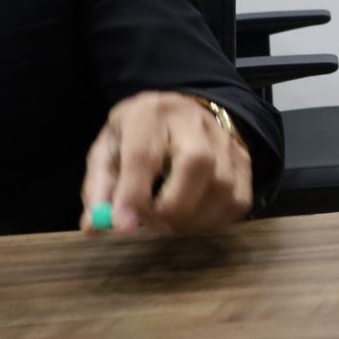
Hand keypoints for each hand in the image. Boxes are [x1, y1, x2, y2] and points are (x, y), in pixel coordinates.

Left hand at [80, 92, 252, 233]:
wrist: (180, 111)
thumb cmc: (138, 135)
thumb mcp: (108, 151)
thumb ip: (100, 188)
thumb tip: (94, 227)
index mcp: (149, 115)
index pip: (144, 154)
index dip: (134, 194)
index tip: (122, 227)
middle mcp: (193, 121)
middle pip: (197, 163)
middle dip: (172, 206)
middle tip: (152, 225)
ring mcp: (225, 140)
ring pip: (223, 186)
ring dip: (193, 219)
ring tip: (169, 223)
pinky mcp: (244, 159)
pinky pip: (239, 200)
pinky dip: (215, 221)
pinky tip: (193, 220)